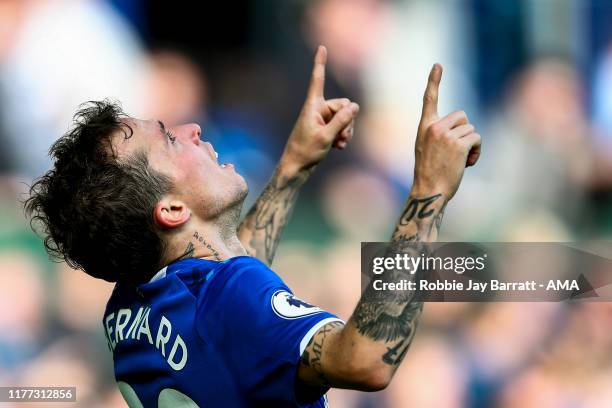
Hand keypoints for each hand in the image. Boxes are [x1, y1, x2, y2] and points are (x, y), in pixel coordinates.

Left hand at [280, 46, 359, 175]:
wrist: (296, 168)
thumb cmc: (305, 152)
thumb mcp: (326, 136)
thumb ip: (342, 120)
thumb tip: (355, 106)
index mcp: (312, 106)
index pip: (317, 80)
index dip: (320, 63)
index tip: (321, 47)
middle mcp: (317, 110)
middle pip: (343, 105)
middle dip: (347, 120)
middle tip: (342, 136)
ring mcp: (321, 120)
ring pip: (345, 118)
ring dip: (346, 131)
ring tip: (339, 143)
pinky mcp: (325, 129)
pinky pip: (342, 127)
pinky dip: (343, 136)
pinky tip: (339, 147)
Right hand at [412, 64, 480, 200]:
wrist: (429, 190)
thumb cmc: (429, 173)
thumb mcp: (427, 148)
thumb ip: (438, 134)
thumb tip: (464, 130)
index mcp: (424, 127)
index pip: (429, 99)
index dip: (434, 81)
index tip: (438, 65)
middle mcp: (434, 127)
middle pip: (462, 115)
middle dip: (465, 130)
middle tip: (458, 149)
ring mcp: (446, 135)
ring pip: (471, 129)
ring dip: (471, 144)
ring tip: (460, 160)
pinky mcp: (459, 144)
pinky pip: (476, 138)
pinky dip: (476, 151)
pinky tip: (467, 163)